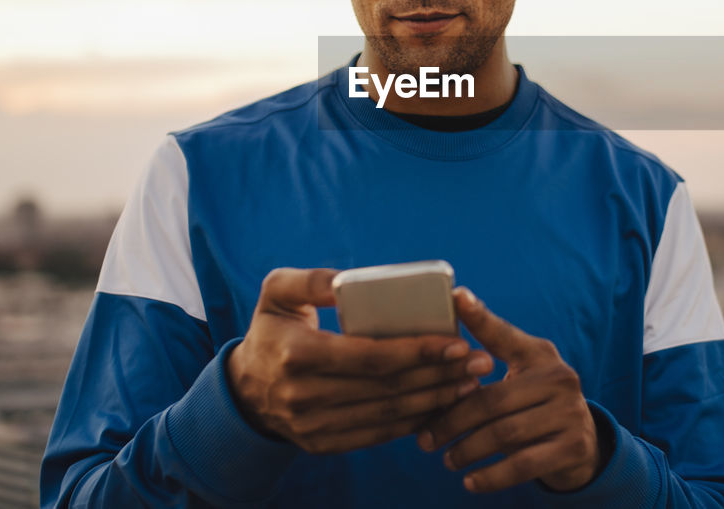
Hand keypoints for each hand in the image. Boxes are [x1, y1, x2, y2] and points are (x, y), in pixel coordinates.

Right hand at [226, 268, 492, 453]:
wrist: (244, 388)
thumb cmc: (272, 328)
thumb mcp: (277, 291)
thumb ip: (312, 279)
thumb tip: (351, 281)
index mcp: (298, 355)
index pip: (370, 357)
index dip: (418, 351)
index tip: (458, 341)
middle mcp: (304, 397)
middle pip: (387, 389)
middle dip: (439, 375)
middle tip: (479, 362)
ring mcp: (312, 426)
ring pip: (387, 415)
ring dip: (435, 401)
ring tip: (470, 383)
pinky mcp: (322, 444)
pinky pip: (376, 435)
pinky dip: (412, 423)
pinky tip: (440, 406)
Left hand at [417, 287, 602, 492]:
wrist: (582, 444)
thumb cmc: (533, 407)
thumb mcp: (518, 379)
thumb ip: (485, 367)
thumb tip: (434, 361)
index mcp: (539, 354)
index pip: (503, 334)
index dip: (479, 316)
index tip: (456, 296)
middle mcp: (559, 377)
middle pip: (493, 399)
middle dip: (453, 421)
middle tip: (425, 440)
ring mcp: (570, 411)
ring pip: (505, 434)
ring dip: (468, 450)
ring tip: (446, 460)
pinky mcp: (573, 446)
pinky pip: (523, 464)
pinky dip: (492, 476)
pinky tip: (470, 482)